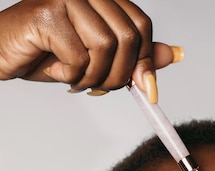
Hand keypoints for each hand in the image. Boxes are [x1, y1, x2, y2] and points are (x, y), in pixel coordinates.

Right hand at [0, 0, 176, 94]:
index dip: (145, 61)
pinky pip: (80, 58)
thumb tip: (173, 55)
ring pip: (106, 48)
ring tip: (76, 79)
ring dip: (94, 78)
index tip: (144, 89)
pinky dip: (72, 77)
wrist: (5, 53)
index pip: (141, 25)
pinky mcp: (47, 13)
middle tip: (99, 87)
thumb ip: (135, 55)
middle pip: (128, 37)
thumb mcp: (99, 60)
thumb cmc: (48, 54)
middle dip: (119, 76)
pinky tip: (58, 72)